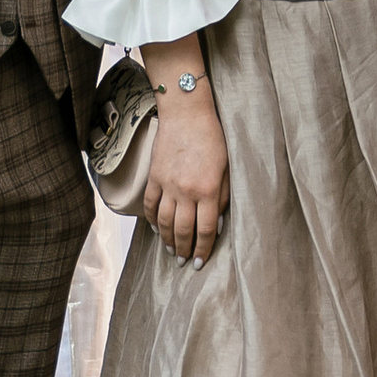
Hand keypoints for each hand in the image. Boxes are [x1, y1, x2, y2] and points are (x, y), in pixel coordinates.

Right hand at [143, 85, 228, 262]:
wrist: (186, 114)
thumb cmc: (212, 139)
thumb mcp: (226, 168)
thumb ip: (222, 197)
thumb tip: (216, 223)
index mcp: (207, 189)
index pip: (206, 229)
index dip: (204, 249)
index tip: (201, 262)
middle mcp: (185, 191)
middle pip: (182, 230)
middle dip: (184, 250)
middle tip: (185, 261)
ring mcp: (167, 184)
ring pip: (164, 222)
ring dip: (167, 240)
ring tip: (172, 251)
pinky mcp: (154, 177)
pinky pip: (151, 205)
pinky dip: (152, 220)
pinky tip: (156, 229)